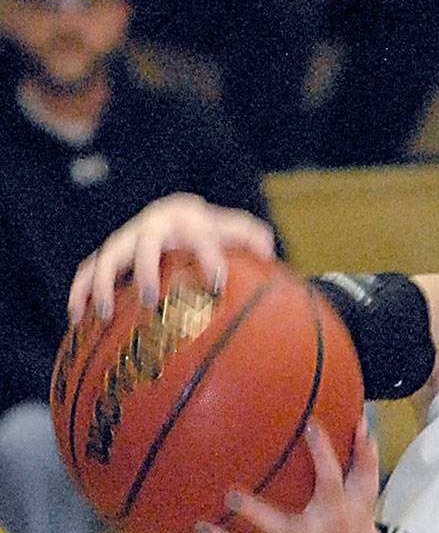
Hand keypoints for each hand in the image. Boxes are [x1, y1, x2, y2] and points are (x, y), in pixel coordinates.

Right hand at [68, 194, 277, 322]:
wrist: (176, 213)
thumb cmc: (210, 230)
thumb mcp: (232, 229)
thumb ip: (252, 237)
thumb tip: (269, 253)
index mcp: (187, 220)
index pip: (201, 236)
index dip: (208, 255)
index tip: (217, 282)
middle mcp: (153, 227)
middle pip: (144, 245)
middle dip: (144, 269)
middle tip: (149, 298)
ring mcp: (127, 240)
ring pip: (108, 258)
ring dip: (104, 285)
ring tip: (103, 315)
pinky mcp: (108, 254)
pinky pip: (87, 271)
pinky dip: (80, 292)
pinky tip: (76, 319)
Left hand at [185, 418, 381, 532]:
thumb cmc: (356, 518)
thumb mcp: (366, 489)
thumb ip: (364, 456)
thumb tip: (360, 420)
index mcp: (332, 512)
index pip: (330, 481)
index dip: (322, 455)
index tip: (311, 427)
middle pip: (279, 527)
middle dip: (256, 514)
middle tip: (230, 495)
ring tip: (199, 527)